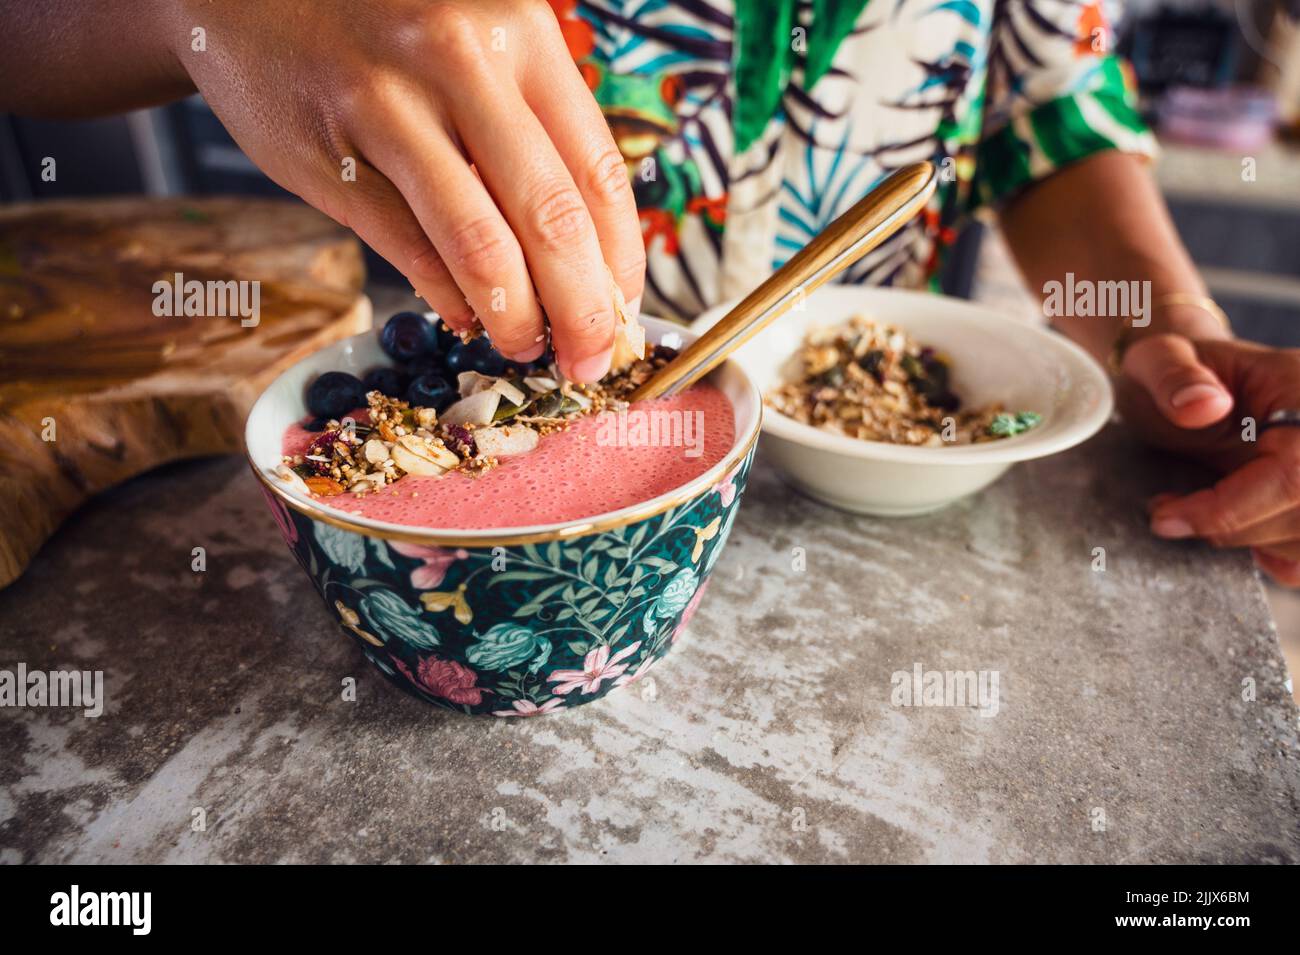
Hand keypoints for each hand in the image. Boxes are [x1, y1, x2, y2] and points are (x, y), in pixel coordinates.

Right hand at [171, 0, 643, 380]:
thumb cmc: (386, 27)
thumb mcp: (477, 43)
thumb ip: (532, 129)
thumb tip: (589, 257)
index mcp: (521, 34)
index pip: (598, 172)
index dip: (621, 261)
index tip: (624, 311)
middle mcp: (462, 61)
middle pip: (552, 218)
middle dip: (583, 310)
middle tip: (589, 360)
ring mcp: (388, 107)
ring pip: (480, 244)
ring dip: (515, 318)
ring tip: (525, 348)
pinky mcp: (327, 154)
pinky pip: (407, 250)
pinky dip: (447, 298)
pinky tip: (466, 317)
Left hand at [1116, 333, 1299, 584]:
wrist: (1184, 383)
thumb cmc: (1169, 370)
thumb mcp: (1155, 359)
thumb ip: (1172, 374)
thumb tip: (1204, 405)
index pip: (1294, 471)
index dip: (1232, 508)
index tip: (1167, 517)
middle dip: (1231, 526)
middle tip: (1169, 512)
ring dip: (1246, 540)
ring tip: (1191, 512)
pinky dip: (1273, 554)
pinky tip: (1237, 527)